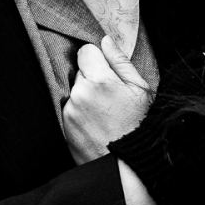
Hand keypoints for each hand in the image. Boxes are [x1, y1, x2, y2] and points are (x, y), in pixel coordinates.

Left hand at [62, 36, 153, 163]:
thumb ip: (121, 61)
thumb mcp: (140, 90)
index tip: (108, 73)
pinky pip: (69, 109)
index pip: (86, 51)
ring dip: (84, 96)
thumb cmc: (139, 126)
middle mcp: (79, 93)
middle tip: (110, 97)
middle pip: (79, 71)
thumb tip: (106, 40)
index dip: (98, 59)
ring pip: (74, 90)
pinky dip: (80, 112)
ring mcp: (69, 111)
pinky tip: (96, 124)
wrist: (126, 165)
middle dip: (91, 78)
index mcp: (99, 80)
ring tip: (104, 114)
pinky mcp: (63, 126)